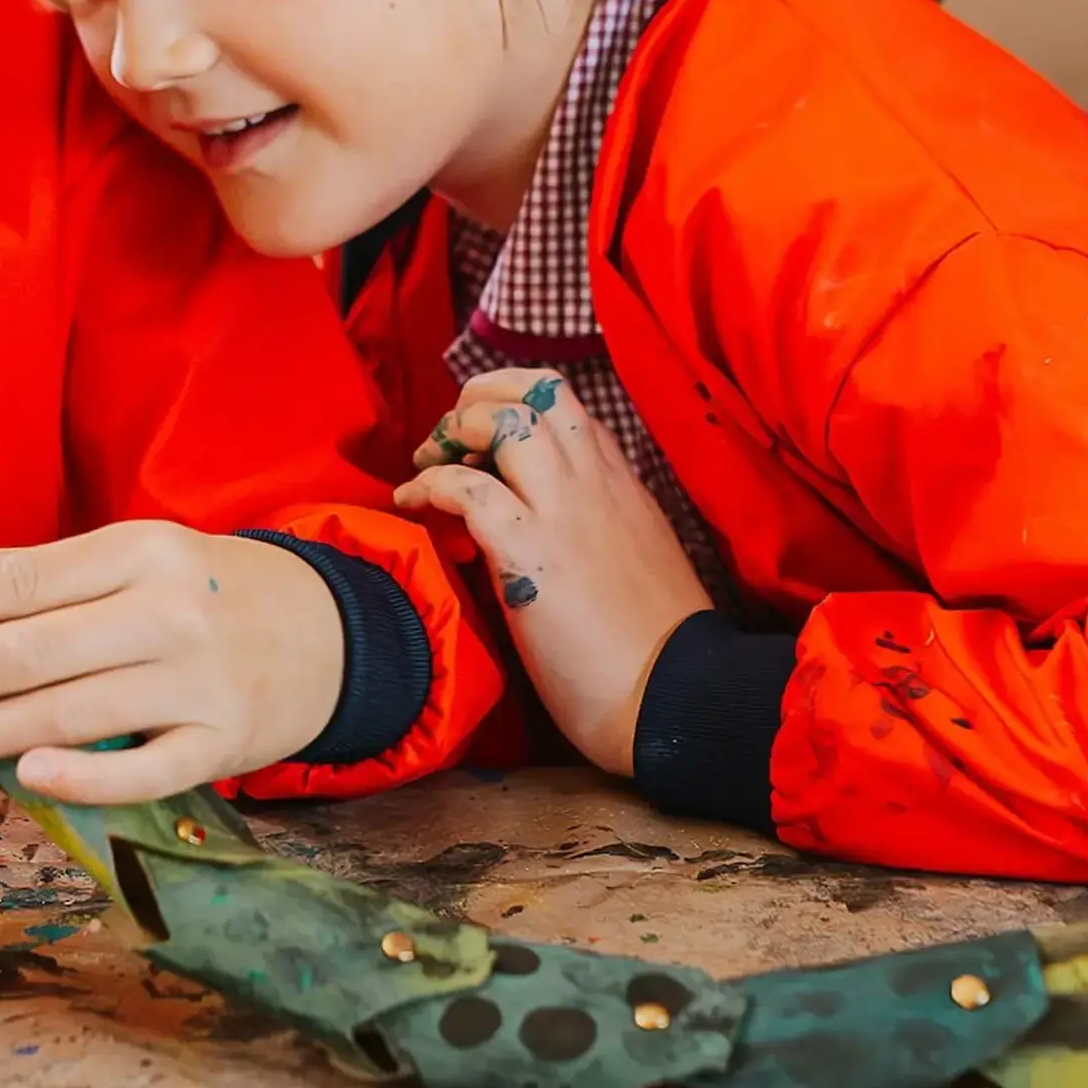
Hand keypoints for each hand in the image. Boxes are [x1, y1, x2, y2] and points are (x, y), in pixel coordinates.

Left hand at [0, 522, 343, 804]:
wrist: (330, 632)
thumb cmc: (203, 592)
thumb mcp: (135, 557)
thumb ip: (44, 574)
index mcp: (138, 549)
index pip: (23, 578)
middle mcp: (169, 609)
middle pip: (35, 649)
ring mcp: (200, 681)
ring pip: (73, 711)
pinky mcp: (224, 745)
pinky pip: (144, 769)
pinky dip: (84, 776)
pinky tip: (24, 776)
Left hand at [396, 370, 707, 775]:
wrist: (676, 696)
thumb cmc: (655, 642)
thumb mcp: (637, 553)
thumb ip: (598, 519)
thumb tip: (548, 510)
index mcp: (621, 482)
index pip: (567, 403)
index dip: (514, 402)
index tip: (482, 438)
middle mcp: (594, 483)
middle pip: (536, 390)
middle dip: (479, 396)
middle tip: (448, 437)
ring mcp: (564, 513)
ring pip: (507, 421)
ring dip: (456, 429)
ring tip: (427, 461)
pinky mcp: (530, 555)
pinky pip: (470, 491)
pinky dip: (430, 484)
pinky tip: (411, 501)